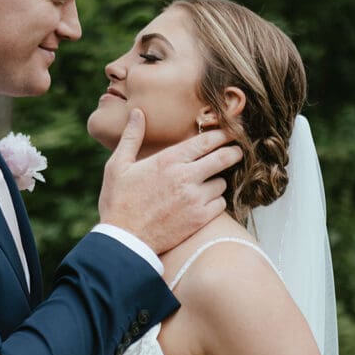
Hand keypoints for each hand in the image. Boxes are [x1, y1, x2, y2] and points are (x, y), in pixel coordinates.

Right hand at [98, 109, 241, 254]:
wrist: (124, 241)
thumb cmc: (118, 202)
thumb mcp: (117, 166)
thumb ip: (132, 137)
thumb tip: (138, 113)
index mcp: (168, 161)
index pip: (206, 140)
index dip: (223, 133)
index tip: (231, 131)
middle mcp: (185, 177)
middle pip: (224, 158)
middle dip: (234, 152)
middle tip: (237, 151)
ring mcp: (195, 199)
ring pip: (222, 182)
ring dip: (218, 180)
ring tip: (208, 181)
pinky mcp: (199, 219)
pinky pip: (220, 204)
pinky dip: (215, 201)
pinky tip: (204, 201)